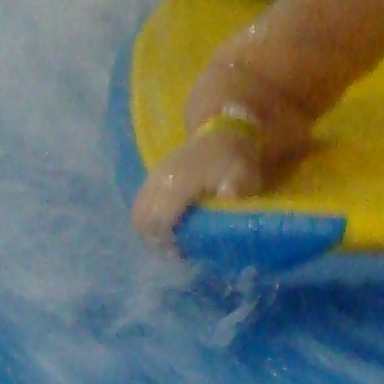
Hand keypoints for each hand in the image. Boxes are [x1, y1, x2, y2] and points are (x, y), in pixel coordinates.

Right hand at [131, 125, 264, 247]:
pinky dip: (146, 217)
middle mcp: (162, 179)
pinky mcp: (152, 176)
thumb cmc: (234, 158)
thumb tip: (227, 195)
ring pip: (137, 211)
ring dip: (148, 229)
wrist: (222, 132)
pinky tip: (161, 226)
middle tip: (173, 248)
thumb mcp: (245, 171)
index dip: (167, 239)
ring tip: (168, 240)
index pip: (161, 218)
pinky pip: (140, 202)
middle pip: (143, 218)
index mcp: (181, 181)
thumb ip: (239, 184)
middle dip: (154, 238)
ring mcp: (154, 176)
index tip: (180, 251)